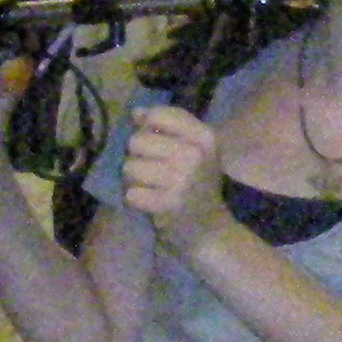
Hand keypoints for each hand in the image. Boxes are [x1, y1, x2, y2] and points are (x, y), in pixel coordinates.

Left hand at [119, 104, 228, 253]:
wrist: (210, 228)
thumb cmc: (198, 183)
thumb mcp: (195, 149)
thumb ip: (168, 126)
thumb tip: (136, 112)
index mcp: (205, 136)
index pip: (158, 115)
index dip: (146, 126)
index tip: (155, 141)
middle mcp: (195, 155)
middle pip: (137, 141)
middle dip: (137, 156)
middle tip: (152, 170)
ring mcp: (182, 180)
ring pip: (130, 167)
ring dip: (134, 179)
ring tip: (150, 186)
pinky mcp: (168, 204)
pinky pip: (132, 193)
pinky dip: (136, 199)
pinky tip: (150, 202)